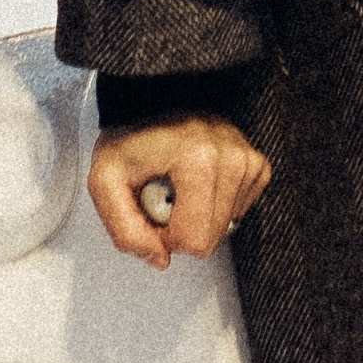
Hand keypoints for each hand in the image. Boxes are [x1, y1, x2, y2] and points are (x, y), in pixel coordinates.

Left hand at [89, 118, 270, 268]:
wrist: (151, 104)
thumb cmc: (130, 138)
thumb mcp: (105, 182)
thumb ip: (125, 231)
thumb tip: (160, 258)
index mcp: (197, 158)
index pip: (194, 240)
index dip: (165, 237)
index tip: (151, 208)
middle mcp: (231, 156)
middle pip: (212, 239)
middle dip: (182, 228)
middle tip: (163, 197)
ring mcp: (247, 159)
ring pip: (227, 227)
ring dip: (198, 215)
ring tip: (179, 186)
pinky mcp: (256, 164)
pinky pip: (240, 211)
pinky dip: (216, 204)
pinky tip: (197, 183)